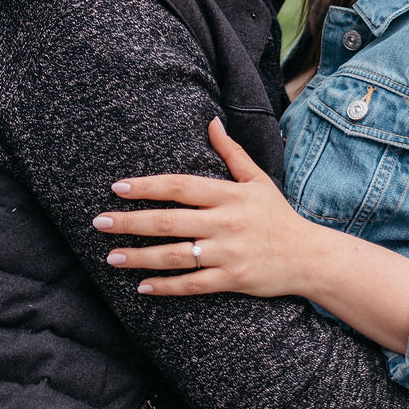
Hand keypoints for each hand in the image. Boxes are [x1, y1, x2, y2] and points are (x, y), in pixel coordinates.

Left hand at [92, 118, 325, 298]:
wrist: (309, 257)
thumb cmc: (277, 216)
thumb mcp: (257, 180)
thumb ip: (231, 153)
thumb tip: (211, 122)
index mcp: (229, 195)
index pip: (180, 187)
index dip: (148, 186)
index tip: (118, 188)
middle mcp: (225, 223)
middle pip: (170, 221)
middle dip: (131, 222)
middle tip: (99, 222)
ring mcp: (228, 253)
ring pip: (176, 256)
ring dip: (140, 257)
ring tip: (111, 257)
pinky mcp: (232, 280)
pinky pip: (192, 285)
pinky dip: (166, 286)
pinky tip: (142, 286)